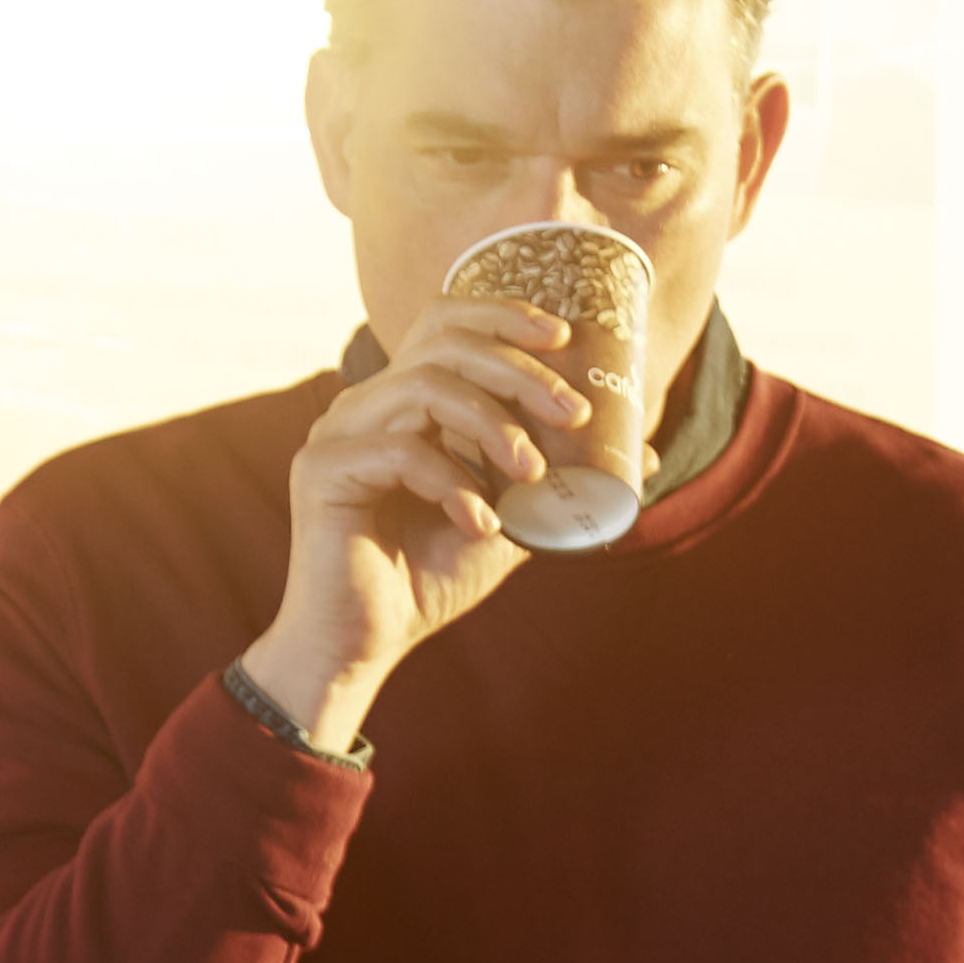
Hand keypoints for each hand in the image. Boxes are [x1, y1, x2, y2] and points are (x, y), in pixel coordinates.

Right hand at [243, 301, 596, 744]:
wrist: (364, 646)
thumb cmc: (426, 581)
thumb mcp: (510, 523)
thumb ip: (558, 484)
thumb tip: (640, 456)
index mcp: (403, 403)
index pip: (447, 325)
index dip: (503, 316)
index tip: (564, 338)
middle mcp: (367, 405)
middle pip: (445, 345)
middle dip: (520, 371)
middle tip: (574, 412)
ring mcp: (339, 432)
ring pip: (426, 387)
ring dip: (494, 424)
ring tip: (533, 473)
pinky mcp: (323, 470)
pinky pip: (400, 452)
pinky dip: (453, 483)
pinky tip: (481, 523)